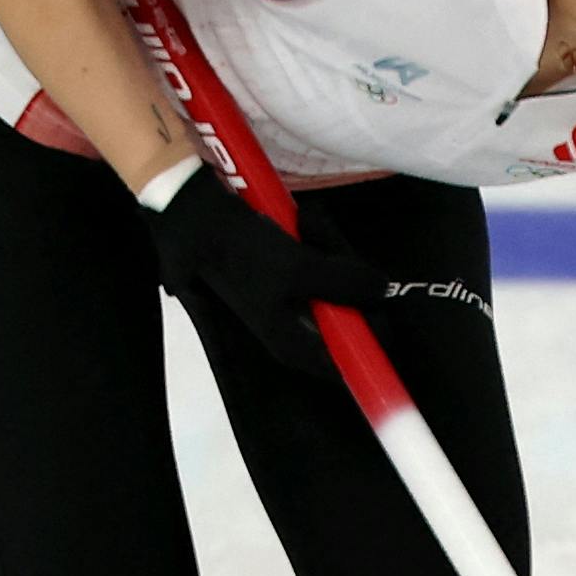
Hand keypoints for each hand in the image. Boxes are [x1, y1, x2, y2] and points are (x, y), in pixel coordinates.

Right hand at [143, 165, 382, 373]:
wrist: (191, 212)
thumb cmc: (241, 250)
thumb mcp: (299, 268)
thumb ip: (345, 283)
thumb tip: (384, 290)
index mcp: (291, 343)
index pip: (348, 364)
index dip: (373, 339)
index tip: (381, 306)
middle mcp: (290, 327)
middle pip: (345, 317)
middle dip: (347, 278)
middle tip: (332, 249)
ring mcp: (287, 298)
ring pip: (334, 284)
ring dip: (330, 251)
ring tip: (309, 226)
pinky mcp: (283, 272)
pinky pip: (316, 262)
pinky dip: (315, 242)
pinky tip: (302, 222)